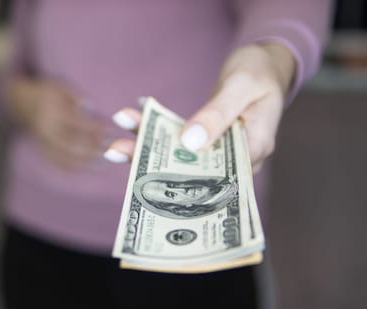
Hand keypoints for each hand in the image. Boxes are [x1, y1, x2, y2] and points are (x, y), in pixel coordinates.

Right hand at [9, 78, 106, 169]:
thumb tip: (90, 107)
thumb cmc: (49, 95)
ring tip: (105, 160)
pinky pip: (60, 164)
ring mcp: (44, 144)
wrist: (25, 106)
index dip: (94, 129)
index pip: (75, 123)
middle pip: (71, 145)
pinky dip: (77, 168)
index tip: (109, 131)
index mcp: (51, 113)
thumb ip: (75, 96)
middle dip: (92, 149)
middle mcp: (46, 131)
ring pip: (66, 158)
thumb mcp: (61, 86)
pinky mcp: (44, 152)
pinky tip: (92, 166)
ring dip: (87, 162)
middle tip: (110, 149)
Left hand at [104, 43, 295, 172]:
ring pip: (178, 155)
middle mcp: (235, 158)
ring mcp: (218, 150)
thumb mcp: (242, 86)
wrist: (264, 61)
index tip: (145, 171)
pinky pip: (178, 139)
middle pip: (190, 169)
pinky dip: (156, 129)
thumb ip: (218, 114)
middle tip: (116, 151)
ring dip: (146, 145)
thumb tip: (190, 143)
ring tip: (115, 140)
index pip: (215, 176)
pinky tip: (135, 118)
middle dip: (150, 162)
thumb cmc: (261, 70)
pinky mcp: (205, 139)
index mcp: (253, 151)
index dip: (179, 177)